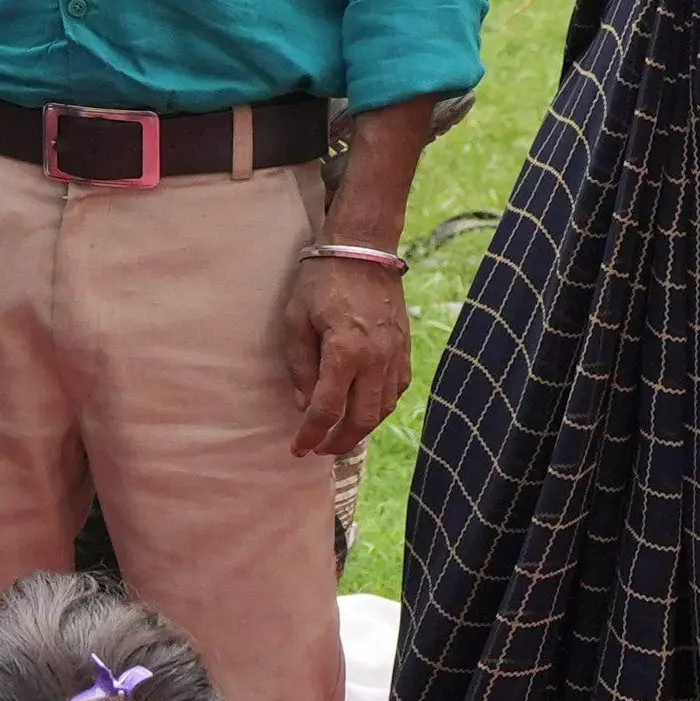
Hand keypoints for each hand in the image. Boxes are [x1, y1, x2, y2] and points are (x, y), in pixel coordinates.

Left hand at [282, 249, 412, 459]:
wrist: (363, 250)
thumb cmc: (321, 282)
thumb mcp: (295, 321)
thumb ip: (300, 367)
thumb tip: (304, 407)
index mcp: (345, 351)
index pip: (326, 410)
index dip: (311, 435)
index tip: (298, 449)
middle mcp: (376, 359)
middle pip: (361, 420)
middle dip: (339, 442)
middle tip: (321, 450)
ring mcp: (395, 355)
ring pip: (383, 409)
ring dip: (361, 429)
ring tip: (340, 435)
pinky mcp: (405, 349)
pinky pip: (397, 391)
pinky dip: (380, 408)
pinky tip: (364, 410)